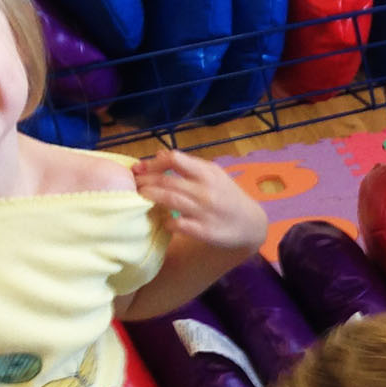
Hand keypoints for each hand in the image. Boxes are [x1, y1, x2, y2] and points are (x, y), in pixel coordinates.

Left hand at [134, 149, 267, 251]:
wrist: (251, 224)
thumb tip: (158, 154)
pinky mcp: (204, 231)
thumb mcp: (213, 175)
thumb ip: (187, 166)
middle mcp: (206, 190)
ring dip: (149, 197)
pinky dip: (165, 221)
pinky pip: (176, 224)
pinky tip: (163, 220)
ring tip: (141, 197)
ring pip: (168, 199)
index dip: (153, 163)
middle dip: (144, 182)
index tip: (143, 170)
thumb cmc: (228, 196)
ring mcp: (205, 211)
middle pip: (166, 181)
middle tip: (134, 185)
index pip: (174, 159)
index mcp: (207, 173)